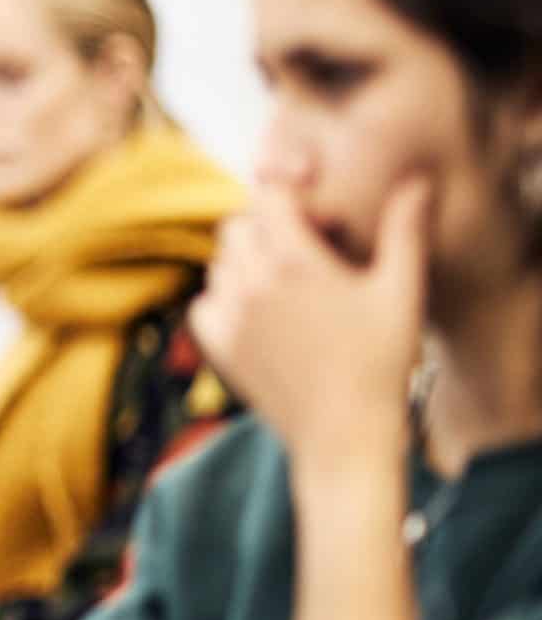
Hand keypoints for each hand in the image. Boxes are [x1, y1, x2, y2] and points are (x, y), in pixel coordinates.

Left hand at [190, 179, 429, 468]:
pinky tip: (259, 313)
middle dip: (269, 229)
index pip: (269, 195)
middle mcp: (251, 283)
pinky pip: (204, 302)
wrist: (345, 438)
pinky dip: (224, 299)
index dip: (295, 200)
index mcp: (294, 262)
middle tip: (309, 256)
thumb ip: (405, 231)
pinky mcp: (217, 347)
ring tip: (290, 288)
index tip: (324, 225)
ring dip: (248, 263)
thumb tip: (414, 181)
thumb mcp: (401, 293)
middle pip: (239, 225)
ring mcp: (229, 316)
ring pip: (220, 262)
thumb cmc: (381, 365)